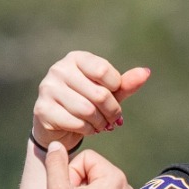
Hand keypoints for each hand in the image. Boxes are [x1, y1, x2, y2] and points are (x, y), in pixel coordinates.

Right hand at [32, 52, 151, 148]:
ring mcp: (48, 89)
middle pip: (98, 93)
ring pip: (87, 110)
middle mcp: (59, 69)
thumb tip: (146, 72)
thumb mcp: (108, 92)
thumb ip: (125, 83)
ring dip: (101, 122)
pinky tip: (89, 130)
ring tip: (103, 125)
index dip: (116, 89)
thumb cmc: (87, 103)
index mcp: (76, 58)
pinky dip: (88, 130)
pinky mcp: (42, 110)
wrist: (59, 125)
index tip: (115, 98)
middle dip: (111, 111)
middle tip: (114, 120)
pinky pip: (75, 123)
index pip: (104, 71)